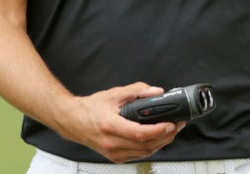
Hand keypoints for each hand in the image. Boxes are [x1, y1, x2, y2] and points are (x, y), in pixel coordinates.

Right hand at [56, 82, 184, 162]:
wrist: (73, 121)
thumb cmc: (90, 108)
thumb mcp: (114, 94)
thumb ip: (136, 91)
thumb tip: (155, 92)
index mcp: (110, 125)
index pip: (139, 133)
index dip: (158, 130)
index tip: (171, 123)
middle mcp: (111, 143)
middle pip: (146, 146)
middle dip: (166, 136)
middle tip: (177, 125)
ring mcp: (113, 153)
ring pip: (144, 153)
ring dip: (161, 143)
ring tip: (171, 130)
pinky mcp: (115, 158)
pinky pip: (138, 156)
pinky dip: (151, 148)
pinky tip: (157, 138)